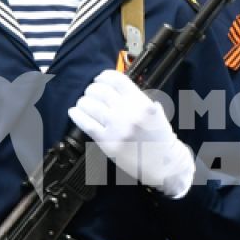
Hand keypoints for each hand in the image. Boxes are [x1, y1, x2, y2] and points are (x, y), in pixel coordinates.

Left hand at [68, 70, 195, 199]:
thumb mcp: (154, 111)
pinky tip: (74, 112)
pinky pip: (87, 124)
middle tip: (91, 93)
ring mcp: (117, 128)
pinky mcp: (108, 143)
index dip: (104, 76)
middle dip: (92, 89)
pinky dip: (77, 115)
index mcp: (142, 103)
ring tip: (83, 103)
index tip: (100, 79)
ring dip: (83, 101)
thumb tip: (112, 86)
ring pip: (90, 105)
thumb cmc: (159, 137)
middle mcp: (129, 113)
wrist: (164, 163)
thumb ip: (136, 98)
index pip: (116, 79)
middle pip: (100, 91)